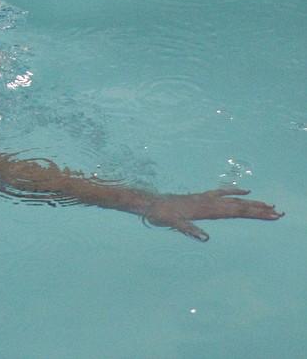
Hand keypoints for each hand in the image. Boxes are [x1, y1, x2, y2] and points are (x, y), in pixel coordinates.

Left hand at [143, 188, 283, 241]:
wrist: (151, 203)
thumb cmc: (162, 214)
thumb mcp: (174, 224)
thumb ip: (190, 230)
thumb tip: (205, 238)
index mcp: (208, 209)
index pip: (237, 212)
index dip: (255, 214)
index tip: (271, 216)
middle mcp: (210, 202)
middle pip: (240, 205)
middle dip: (260, 209)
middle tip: (278, 212)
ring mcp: (206, 198)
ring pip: (234, 200)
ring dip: (252, 202)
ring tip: (268, 204)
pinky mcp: (202, 197)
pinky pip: (222, 193)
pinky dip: (235, 192)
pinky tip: (245, 191)